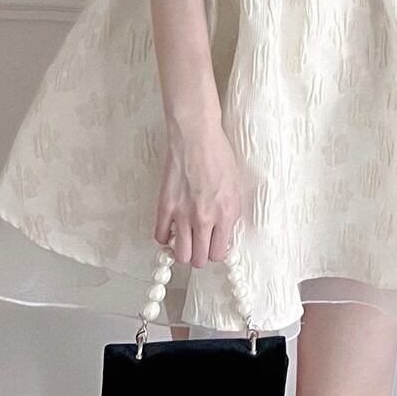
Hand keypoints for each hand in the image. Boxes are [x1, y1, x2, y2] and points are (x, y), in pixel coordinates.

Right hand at [155, 126, 241, 267]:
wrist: (197, 136)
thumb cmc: (218, 155)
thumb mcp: (235, 186)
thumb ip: (230, 213)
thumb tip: (223, 233)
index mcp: (226, 213)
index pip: (219, 253)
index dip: (215, 251)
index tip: (212, 245)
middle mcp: (205, 218)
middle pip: (199, 259)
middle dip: (200, 255)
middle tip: (199, 244)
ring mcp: (183, 214)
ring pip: (180, 255)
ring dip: (183, 250)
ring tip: (185, 239)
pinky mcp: (165, 206)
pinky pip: (161, 236)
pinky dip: (165, 236)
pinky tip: (171, 228)